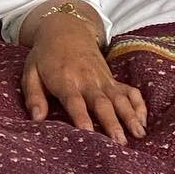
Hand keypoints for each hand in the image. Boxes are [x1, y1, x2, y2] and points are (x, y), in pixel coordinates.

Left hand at [21, 31, 146, 143]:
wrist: (65, 30)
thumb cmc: (45, 56)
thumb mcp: (31, 72)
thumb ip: (33, 96)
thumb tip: (36, 119)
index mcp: (64, 80)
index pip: (74, 101)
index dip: (80, 116)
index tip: (87, 132)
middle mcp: (87, 80)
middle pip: (101, 103)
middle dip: (112, 122)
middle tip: (120, 143)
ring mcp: (103, 80)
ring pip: (119, 99)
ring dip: (130, 116)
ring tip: (139, 135)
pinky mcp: (113, 79)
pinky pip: (130, 91)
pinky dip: (139, 105)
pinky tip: (143, 121)